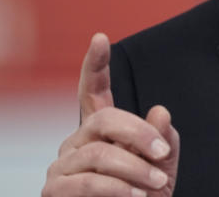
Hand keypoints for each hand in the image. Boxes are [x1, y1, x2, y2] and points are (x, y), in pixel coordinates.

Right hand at [42, 33, 179, 196]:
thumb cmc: (144, 195)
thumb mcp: (162, 166)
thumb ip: (164, 139)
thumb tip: (160, 111)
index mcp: (101, 129)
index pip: (94, 91)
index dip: (96, 65)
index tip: (101, 37)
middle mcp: (76, 141)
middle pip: (103, 120)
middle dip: (138, 133)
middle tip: (163, 152)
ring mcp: (61, 166)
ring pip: (98, 154)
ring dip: (134, 169)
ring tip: (156, 184)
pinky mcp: (54, 191)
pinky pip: (87, 182)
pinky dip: (117, 189)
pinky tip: (136, 196)